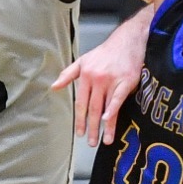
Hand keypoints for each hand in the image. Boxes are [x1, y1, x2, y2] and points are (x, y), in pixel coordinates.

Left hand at [52, 20, 145, 144]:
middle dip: (92, 127)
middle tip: (91, 142)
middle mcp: (97, 79)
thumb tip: (54, 87)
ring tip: (105, 141)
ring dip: (105, 126)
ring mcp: (111, 80)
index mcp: (85, 75)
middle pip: (92, 108)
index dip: (80, 119)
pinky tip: (109, 120)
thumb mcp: (83, 60)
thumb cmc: (106, 52)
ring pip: (106, 107)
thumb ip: (68, 75)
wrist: (128, 40)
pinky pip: (118, 99)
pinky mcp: (126, 81)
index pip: (81, 102)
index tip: (80, 133)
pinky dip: (113, 110)